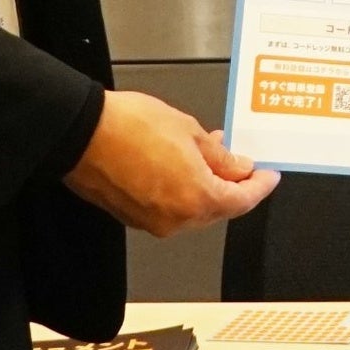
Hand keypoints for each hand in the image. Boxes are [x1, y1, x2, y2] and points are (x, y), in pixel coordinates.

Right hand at [65, 89, 280, 236]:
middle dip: (233, 185)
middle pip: (218, 208)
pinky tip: (184, 165)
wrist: (81, 133)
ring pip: (193, 208)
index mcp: (196, 199)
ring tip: (210, 154)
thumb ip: (220, 157)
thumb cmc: (131, 127)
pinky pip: (169, 207)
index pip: (242, 201)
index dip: (259, 187)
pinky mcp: (132, 216)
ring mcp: (151, 222)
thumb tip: (238, 167)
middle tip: (241, 161)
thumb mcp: (190, 131)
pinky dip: (183, 189)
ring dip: (206, 185)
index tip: (269, 177)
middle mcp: (175, 219)